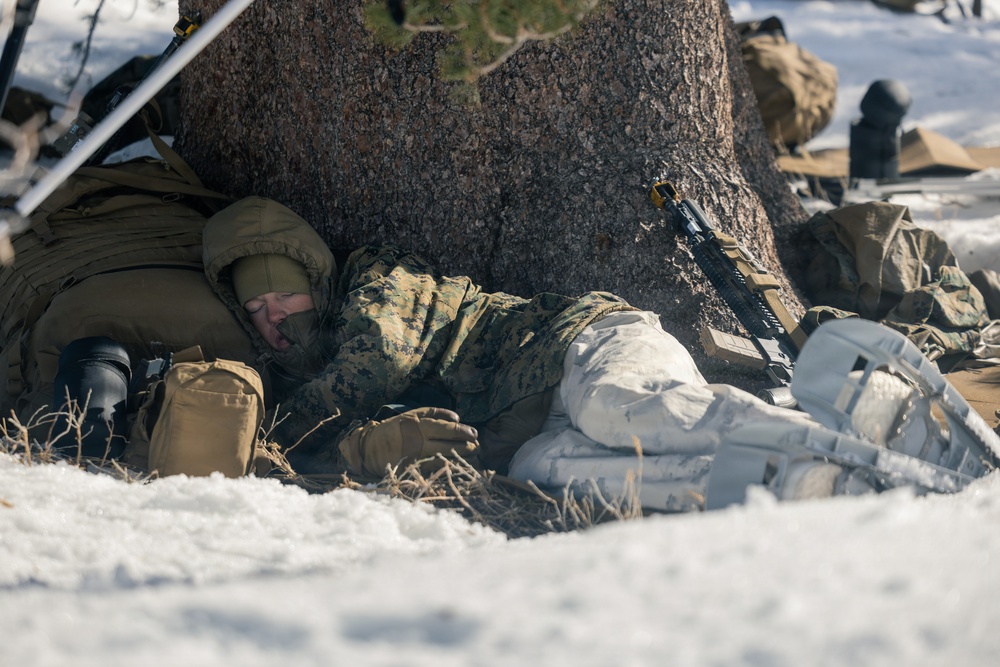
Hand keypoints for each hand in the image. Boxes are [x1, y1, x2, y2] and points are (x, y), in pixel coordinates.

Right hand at [339, 407, 477, 475]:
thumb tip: (457, 417)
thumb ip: (435, 413)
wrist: (370, 447)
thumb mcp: (412, 414)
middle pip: (447, 445)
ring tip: (472, 456)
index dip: (462, 432)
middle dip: (466, 447)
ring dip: (459, 458)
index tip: (475, 434)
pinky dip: (447, 466)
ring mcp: (415, 458)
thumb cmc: (395, 428)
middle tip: (477, 447)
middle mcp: (417, 442)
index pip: (446, 429)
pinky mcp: (412, 470)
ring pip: (443, 458)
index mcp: (418, 425)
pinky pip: (433, 469)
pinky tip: (457, 465)